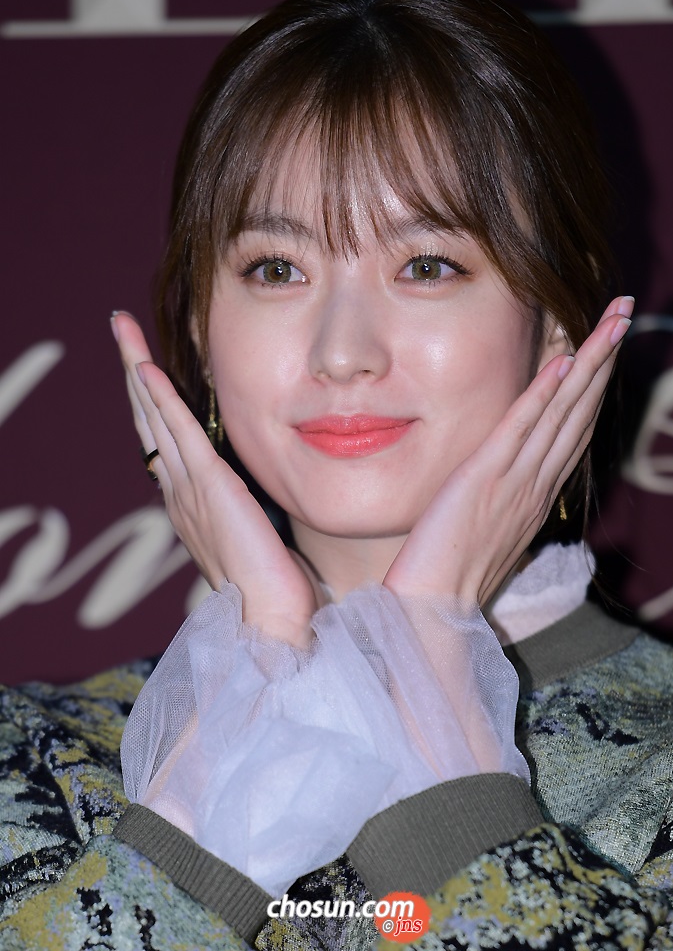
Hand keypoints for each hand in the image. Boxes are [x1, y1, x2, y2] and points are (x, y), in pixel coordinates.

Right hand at [111, 312, 321, 646]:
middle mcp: (180, 493)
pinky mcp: (211, 490)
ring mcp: (189, 492)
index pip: (165, 438)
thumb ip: (245, 506)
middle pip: (149, 419)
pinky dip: (162, 401)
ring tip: (122, 330)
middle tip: (120, 329)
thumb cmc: (273, 587)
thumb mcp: (255, 533)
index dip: (152, 398)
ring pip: (156, 417)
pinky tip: (148, 370)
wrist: (271, 622)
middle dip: (134, 370)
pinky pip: (180, 436)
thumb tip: (252, 487)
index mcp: (191, 502)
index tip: (146, 363)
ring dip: (139, 370)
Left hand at [384, 296, 633, 606]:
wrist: (434, 607)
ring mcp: (516, 481)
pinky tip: (562, 361)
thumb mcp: (488, 526)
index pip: (574, 428)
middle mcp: (537, 483)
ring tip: (613, 321)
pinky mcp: (486, 480)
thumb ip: (503, 494)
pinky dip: (543, 395)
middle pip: (581, 410)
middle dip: (605, 358)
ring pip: (563, 412)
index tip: (606, 345)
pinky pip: (520, 430)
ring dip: (589, 363)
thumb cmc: (450, 570)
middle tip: (626, 312)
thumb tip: (505, 472)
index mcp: (538, 493)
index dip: (594, 384)